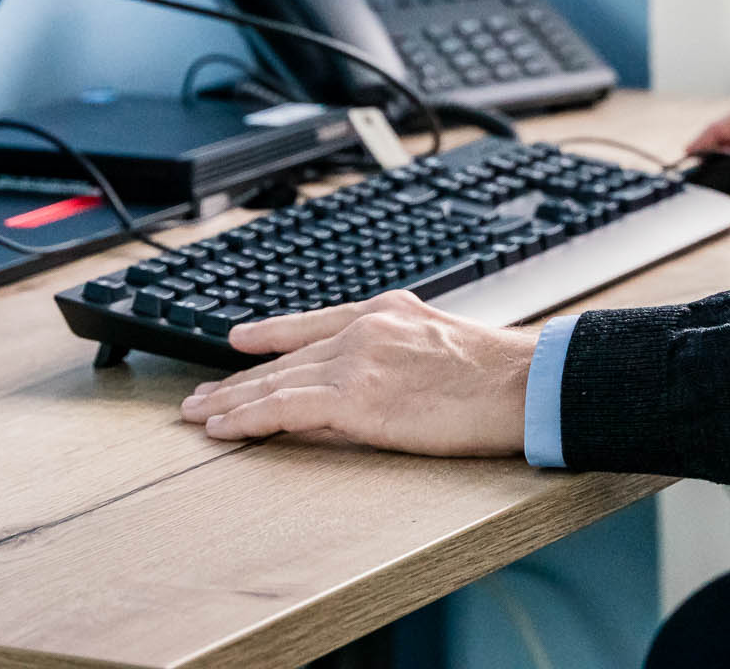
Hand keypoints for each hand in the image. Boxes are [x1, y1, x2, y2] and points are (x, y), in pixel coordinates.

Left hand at [178, 291, 536, 455]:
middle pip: (286, 355)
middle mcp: (367, 327)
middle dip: (237, 377)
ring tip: (197, 415)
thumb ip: (398, 354)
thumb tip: (369, 385)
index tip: (239, 341)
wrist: (522, 382)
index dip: (270, 334)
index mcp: (391, 309)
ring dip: (229, 400)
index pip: (315, 322)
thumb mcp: (441, 344)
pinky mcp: (355, 397)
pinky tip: (222, 428)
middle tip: (200, 394)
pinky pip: (283, 409)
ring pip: (275, 380)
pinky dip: (246, 418)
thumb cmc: (497, 374)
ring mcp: (359, 360)